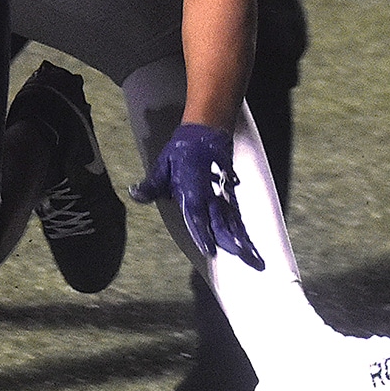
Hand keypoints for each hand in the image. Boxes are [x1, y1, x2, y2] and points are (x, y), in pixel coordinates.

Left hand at [130, 123, 263, 269]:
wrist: (204, 131)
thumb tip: (135, 194)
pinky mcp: (229, 194)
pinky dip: (243, 230)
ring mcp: (222, 194)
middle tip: (242, 257)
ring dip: (242, 239)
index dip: (203, 233)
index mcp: (192, 188)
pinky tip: (251, 246)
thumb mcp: (162, 165)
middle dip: (230, 241)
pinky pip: (237, 216)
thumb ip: (152, 185)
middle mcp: (210, 194)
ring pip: (233, 221)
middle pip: (221, 222)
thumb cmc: (181, 151)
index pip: (197, 215)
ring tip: (254, 258)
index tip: (209, 250)